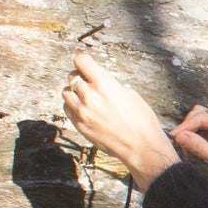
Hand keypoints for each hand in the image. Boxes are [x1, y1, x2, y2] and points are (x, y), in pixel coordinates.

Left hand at [61, 52, 178, 187]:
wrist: (141, 147)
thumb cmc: (141, 120)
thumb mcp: (130, 94)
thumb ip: (110, 86)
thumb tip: (99, 84)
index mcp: (105, 84)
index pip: (81, 61)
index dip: (84, 61)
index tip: (86, 64)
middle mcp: (90, 96)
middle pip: (73, 76)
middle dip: (81, 77)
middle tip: (90, 82)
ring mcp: (83, 112)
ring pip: (66, 92)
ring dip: (74, 91)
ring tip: (86, 96)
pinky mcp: (79, 125)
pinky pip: (67, 108)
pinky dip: (73, 105)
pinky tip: (84, 108)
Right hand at [171, 106, 207, 194]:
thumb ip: (199, 147)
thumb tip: (179, 136)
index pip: (202, 117)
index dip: (186, 126)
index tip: (173, 137)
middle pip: (200, 115)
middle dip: (188, 128)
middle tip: (180, 145)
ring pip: (201, 122)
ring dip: (191, 134)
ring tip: (188, 151)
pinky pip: (205, 131)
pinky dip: (197, 138)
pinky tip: (194, 151)